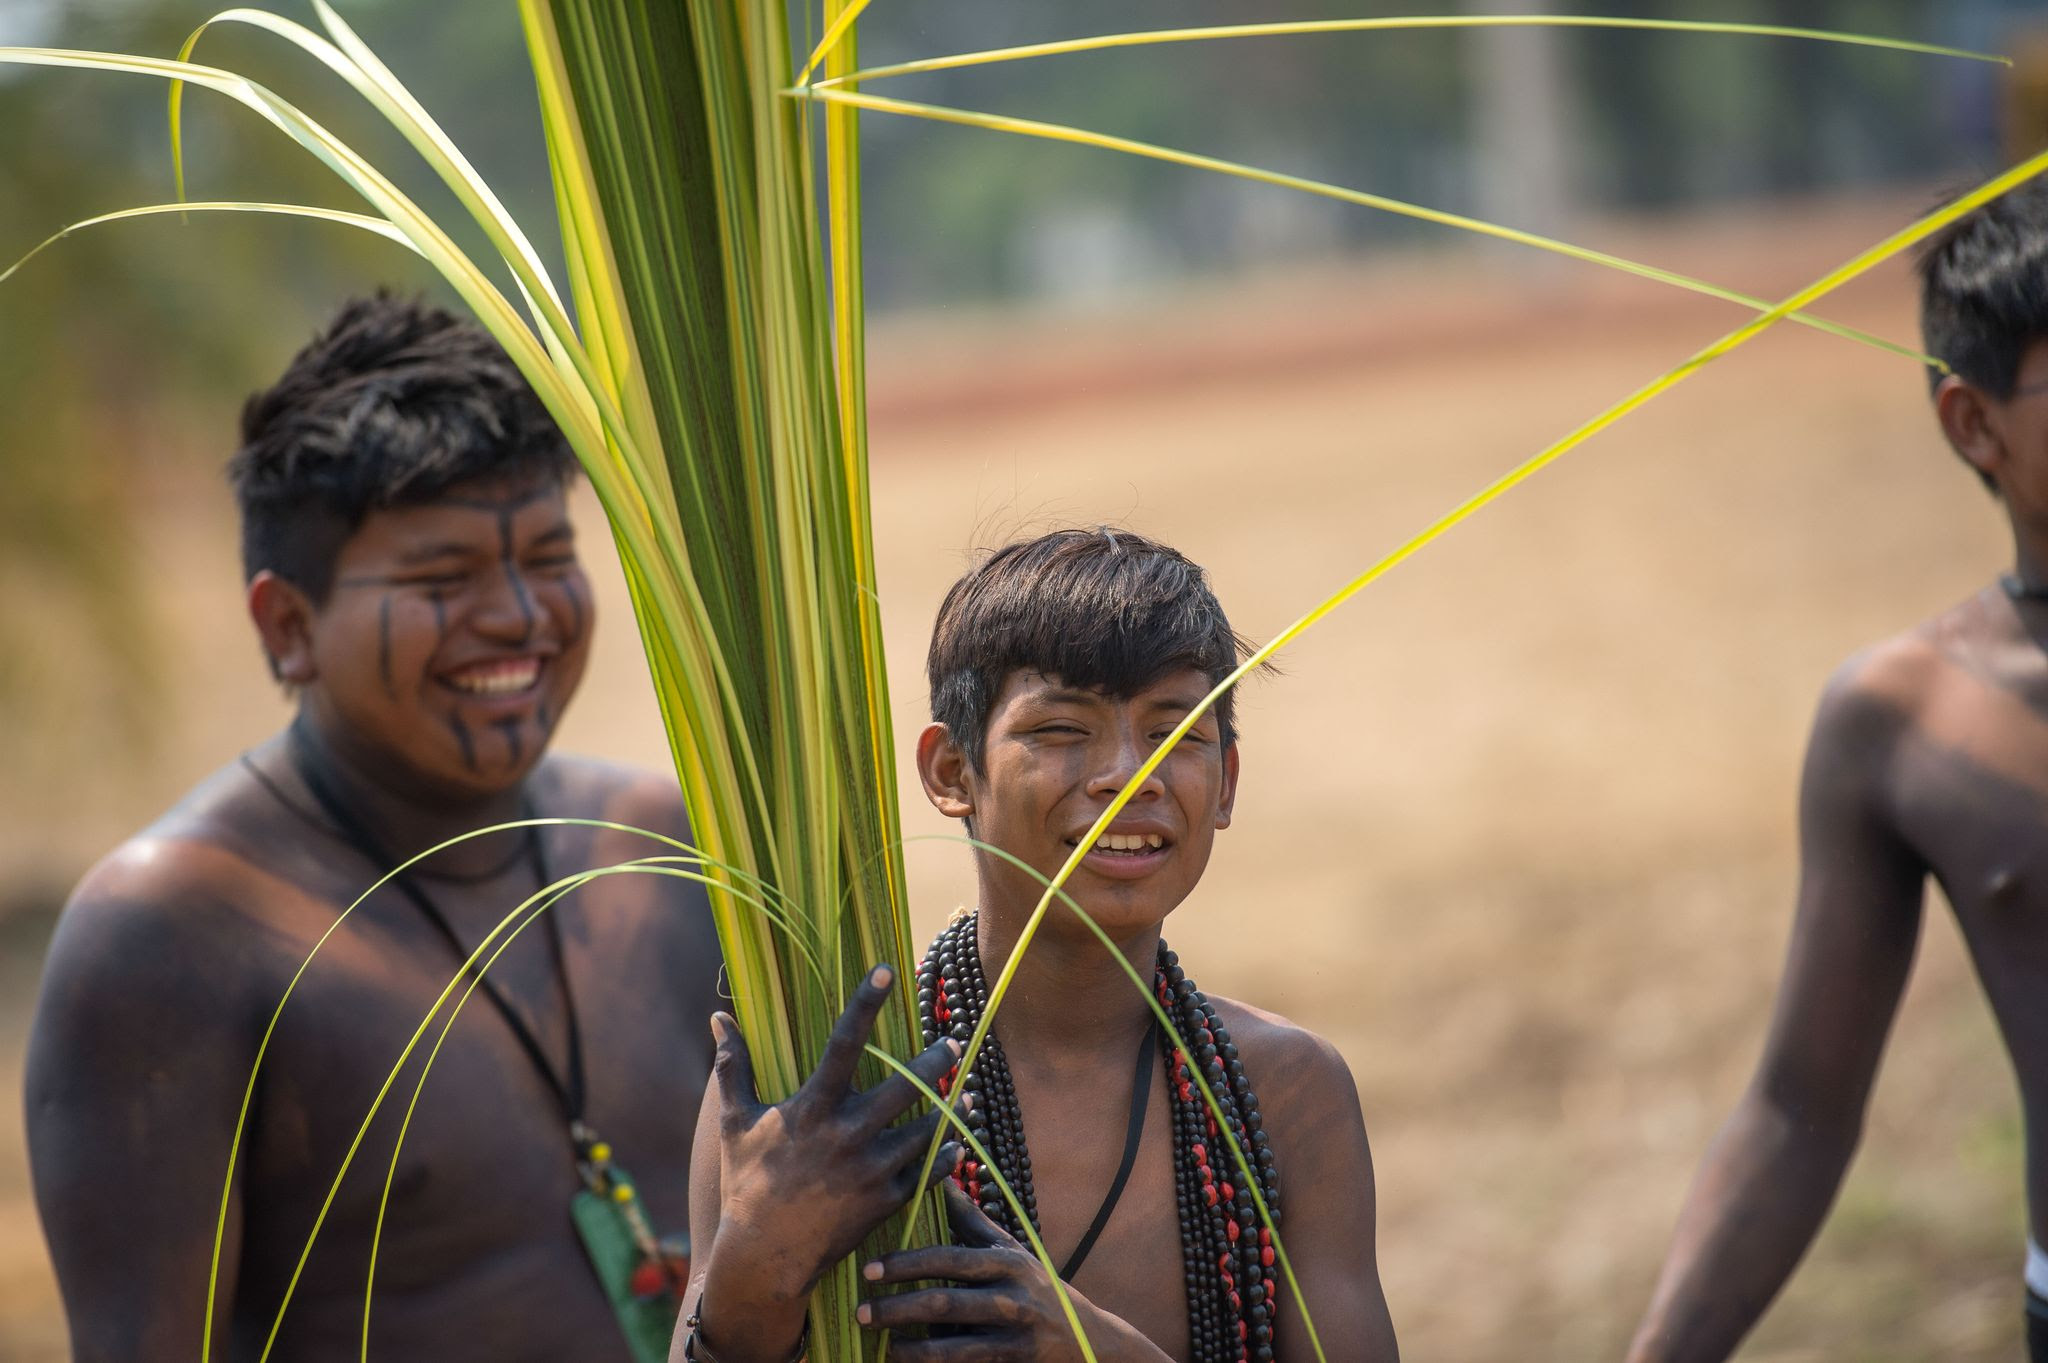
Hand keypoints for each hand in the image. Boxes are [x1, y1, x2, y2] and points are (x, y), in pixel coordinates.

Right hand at [697, 966, 965, 1355]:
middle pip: (907, 1084)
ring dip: (951, 1108)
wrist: (763, 1258)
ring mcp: (871, 1169)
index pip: (843, 1043)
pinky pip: (928, 1172)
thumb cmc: (747, 1184)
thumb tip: (717, 1018)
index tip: (887, 970)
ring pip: (927, 1128)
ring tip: (965, 1092)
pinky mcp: (886, 1201)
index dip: (865, 1003)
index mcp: (813, 1108)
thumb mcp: (735, 1122)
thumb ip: (731, 1067)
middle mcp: (847, 1134)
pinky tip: (958, 1142)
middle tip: (953, 1042)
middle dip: (936, 1060)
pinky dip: (946, 1156)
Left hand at [855, 1183, 1159, 1361]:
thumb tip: (941, 1178)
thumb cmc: (1035, 1287)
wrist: (1087, 1341)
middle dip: (899, 1306)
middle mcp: (1012, 1295)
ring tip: (879, 1341)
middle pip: (946, 1302)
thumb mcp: (1009, 1251)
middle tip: (861, 1309)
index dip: (908, 1263)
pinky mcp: (1016, 1361)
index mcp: (1004, 1261)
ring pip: (954, 1343)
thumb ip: (972, 1221)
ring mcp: (1015, 1333)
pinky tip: (905, 1359)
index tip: (871, 1268)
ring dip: (910, 1344)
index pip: (949, 1258)